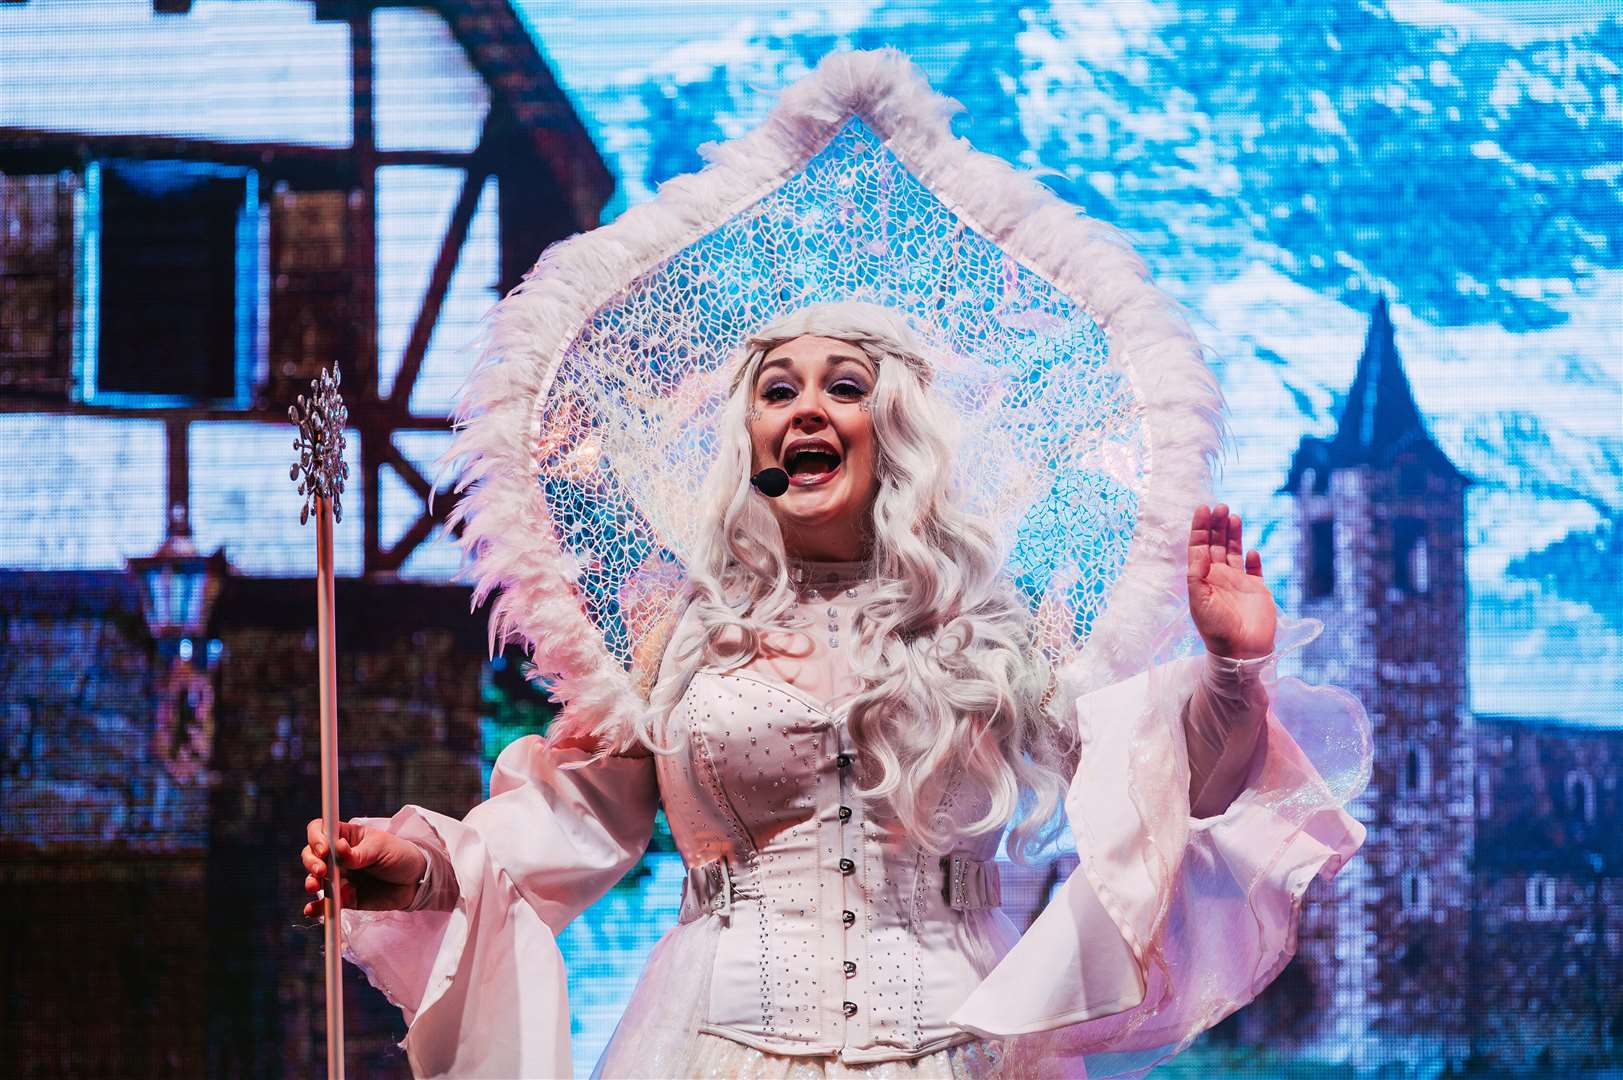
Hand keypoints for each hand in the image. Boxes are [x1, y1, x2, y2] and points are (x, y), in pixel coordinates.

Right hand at [300, 818, 427, 916]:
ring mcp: (339, 877)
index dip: (316, 838)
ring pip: (315, 879)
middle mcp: (338, 856)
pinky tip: (312, 910)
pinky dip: (317, 907)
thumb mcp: (382, 848)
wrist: (415, 882)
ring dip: (312, 883)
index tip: (324, 850)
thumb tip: (338, 848)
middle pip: (312, 855)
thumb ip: (359, 853)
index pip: (321, 830)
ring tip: (317, 887)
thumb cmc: (400, 855)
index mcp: (347, 836)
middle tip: (322, 871)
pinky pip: (326, 903)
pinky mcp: (344, 898)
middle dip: (311, 862)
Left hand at [1186, 503, 1275, 659]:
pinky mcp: (1257, 590)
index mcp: (1203, 579)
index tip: (1203, 508)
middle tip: (1221, 506)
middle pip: (1217, 545)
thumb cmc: (1216, 628)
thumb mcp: (1198, 600)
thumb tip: (1199, 548)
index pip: (1200, 547)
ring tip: (1233, 515)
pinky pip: (1255, 570)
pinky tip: (1249, 550)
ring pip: (1234, 552)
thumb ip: (1197, 573)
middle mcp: (1219, 578)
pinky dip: (1252, 559)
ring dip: (1233, 535)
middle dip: (1217, 525)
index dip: (1200, 528)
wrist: (1241, 652)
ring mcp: (1239, 583)